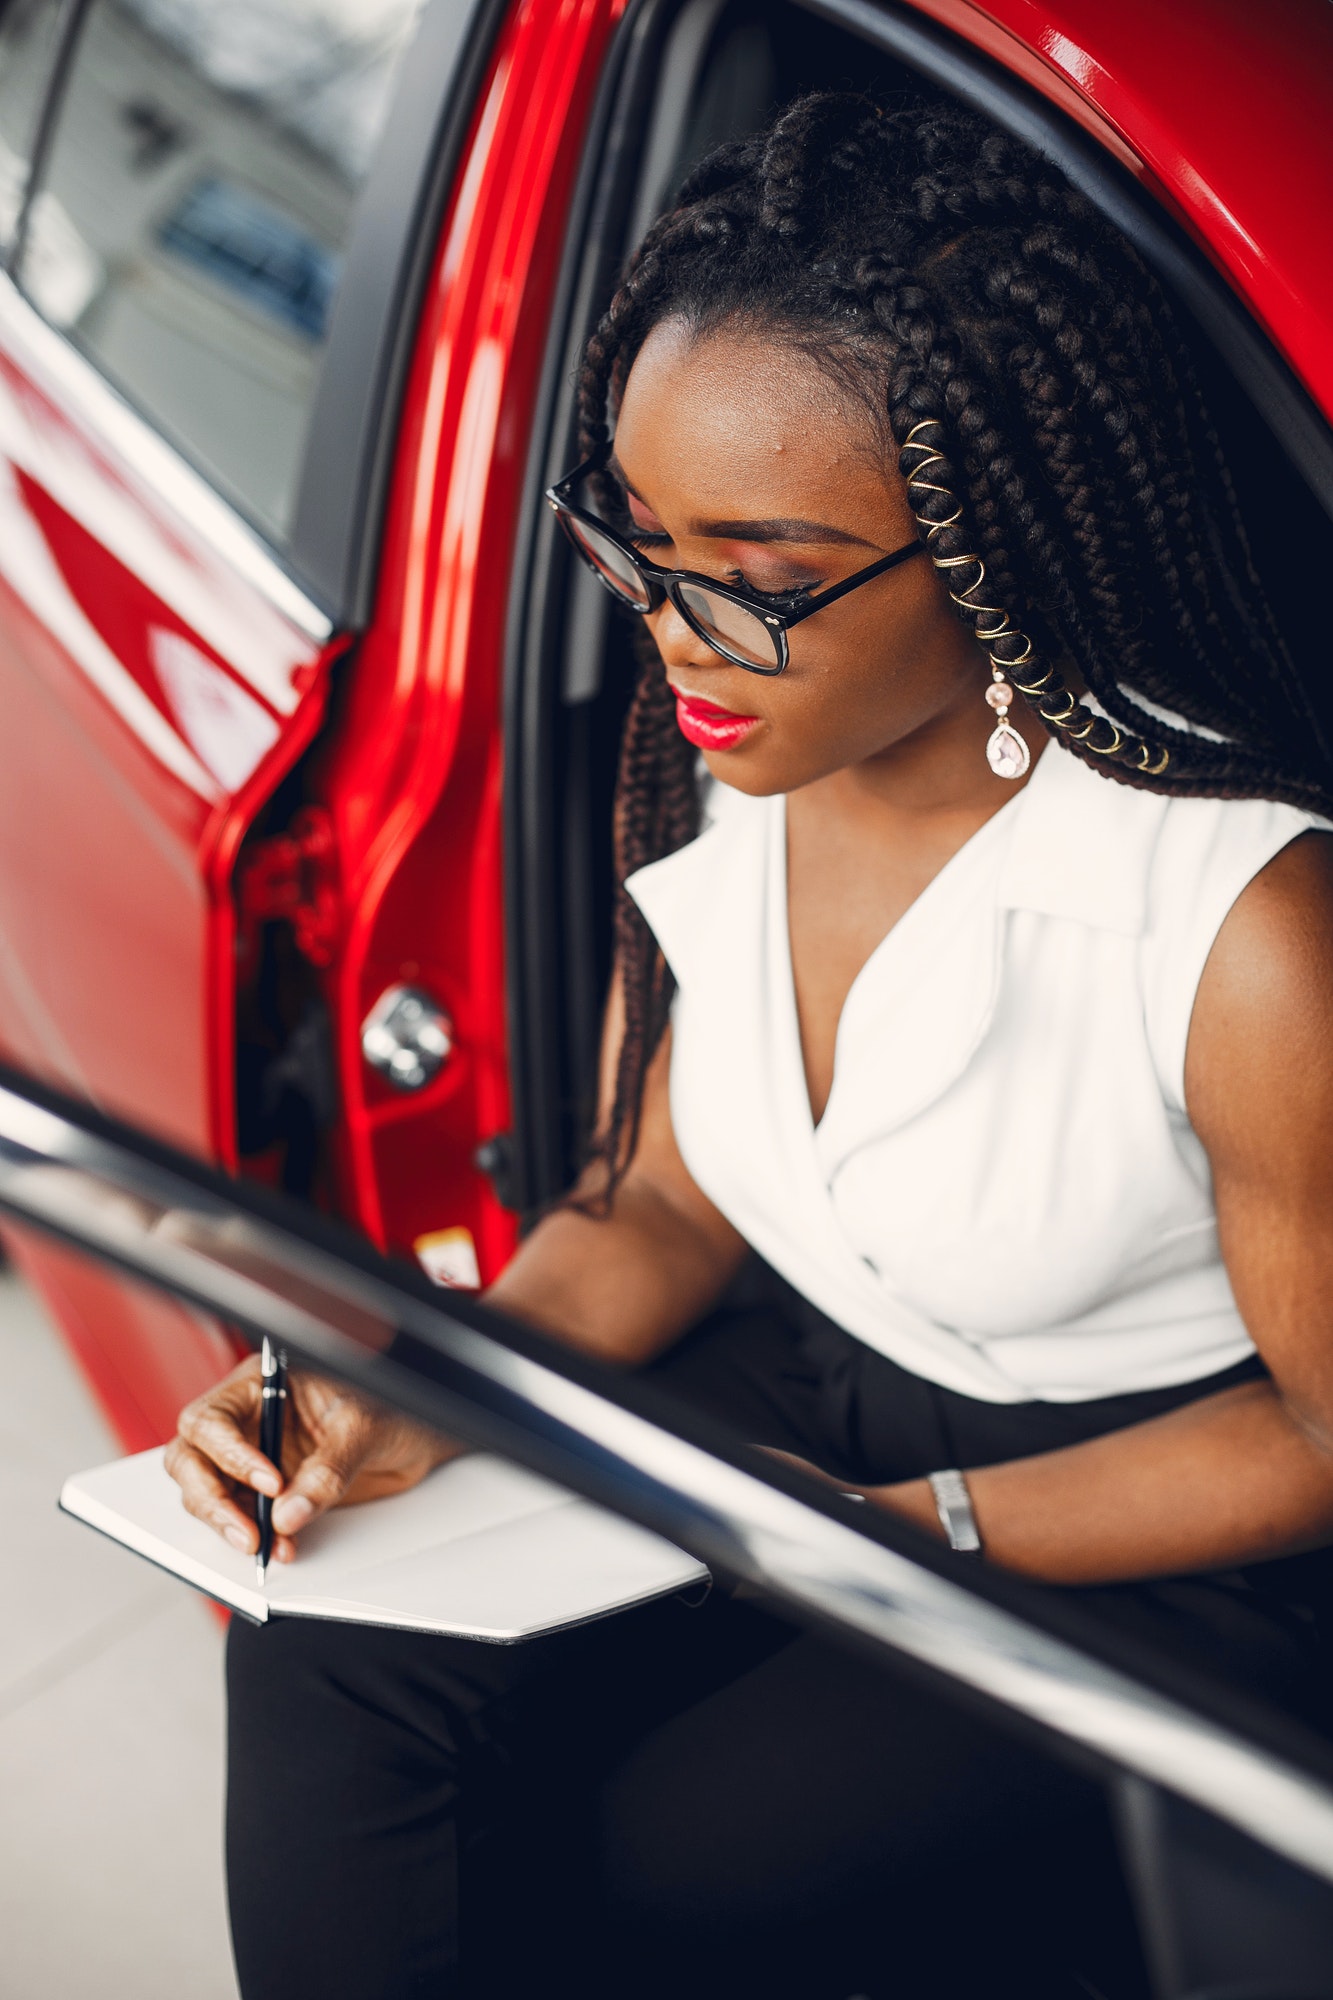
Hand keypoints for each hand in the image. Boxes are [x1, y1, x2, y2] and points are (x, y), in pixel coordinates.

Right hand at [164, 1355, 459, 1563]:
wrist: (423, 1436)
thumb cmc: (396, 1407)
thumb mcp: (365, 1428)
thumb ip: (327, 1470)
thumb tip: (286, 1514)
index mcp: (264, 1383)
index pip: (212, 1418)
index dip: (229, 1454)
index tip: (269, 1483)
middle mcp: (248, 1418)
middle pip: (191, 1458)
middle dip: (210, 1499)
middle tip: (247, 1532)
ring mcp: (253, 1455)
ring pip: (207, 1492)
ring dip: (229, 1524)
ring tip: (267, 1546)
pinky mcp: (267, 1492)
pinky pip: (242, 1517)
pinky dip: (257, 1537)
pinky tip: (283, 1548)